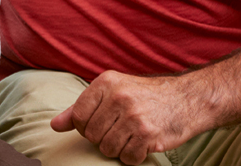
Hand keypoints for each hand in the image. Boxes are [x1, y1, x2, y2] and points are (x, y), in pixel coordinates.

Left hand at [50, 70, 202, 164]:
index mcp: (105, 82)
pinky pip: (127, 157)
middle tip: (119, 129)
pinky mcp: (148, 134)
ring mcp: (133, 115)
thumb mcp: (111, 91)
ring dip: (117, 148)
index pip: (77, 117)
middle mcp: (118, 97)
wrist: (186, 99)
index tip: (99, 124)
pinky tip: (141, 143)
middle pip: (91, 135)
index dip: (85, 127)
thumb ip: (80, 108)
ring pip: (107, 148)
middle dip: (102, 138)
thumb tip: (54, 125)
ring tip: (130, 135)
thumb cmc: (144, 96)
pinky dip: (133, 156)